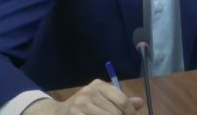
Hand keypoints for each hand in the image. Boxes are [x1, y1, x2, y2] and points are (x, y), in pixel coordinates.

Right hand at [24, 79, 143, 114]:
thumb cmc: (83, 107)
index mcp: (98, 85)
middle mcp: (89, 92)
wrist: (56, 112)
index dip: (130, 114)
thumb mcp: (101, 100)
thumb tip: (140, 102)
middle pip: (115, 113)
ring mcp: (80, 105)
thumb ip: (119, 101)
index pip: (122, 100)